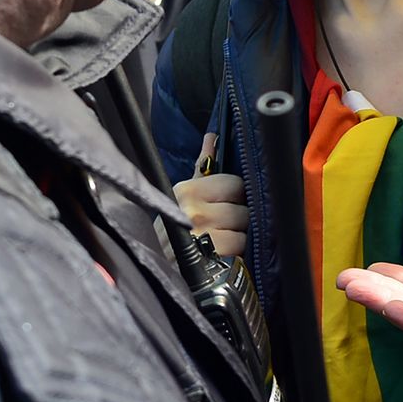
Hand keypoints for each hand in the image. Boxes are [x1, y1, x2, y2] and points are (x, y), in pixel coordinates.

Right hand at [173, 133, 247, 255]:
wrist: (159, 264)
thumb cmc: (176, 227)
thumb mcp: (185, 195)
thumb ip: (203, 166)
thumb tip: (212, 137)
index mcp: (188, 191)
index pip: (235, 184)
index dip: (236, 196)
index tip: (227, 203)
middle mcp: (193, 210)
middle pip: (242, 208)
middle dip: (238, 218)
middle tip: (224, 225)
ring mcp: (202, 234)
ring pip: (243, 229)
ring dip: (237, 237)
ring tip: (222, 239)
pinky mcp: (210, 256)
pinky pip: (239, 247)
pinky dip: (235, 253)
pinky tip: (222, 253)